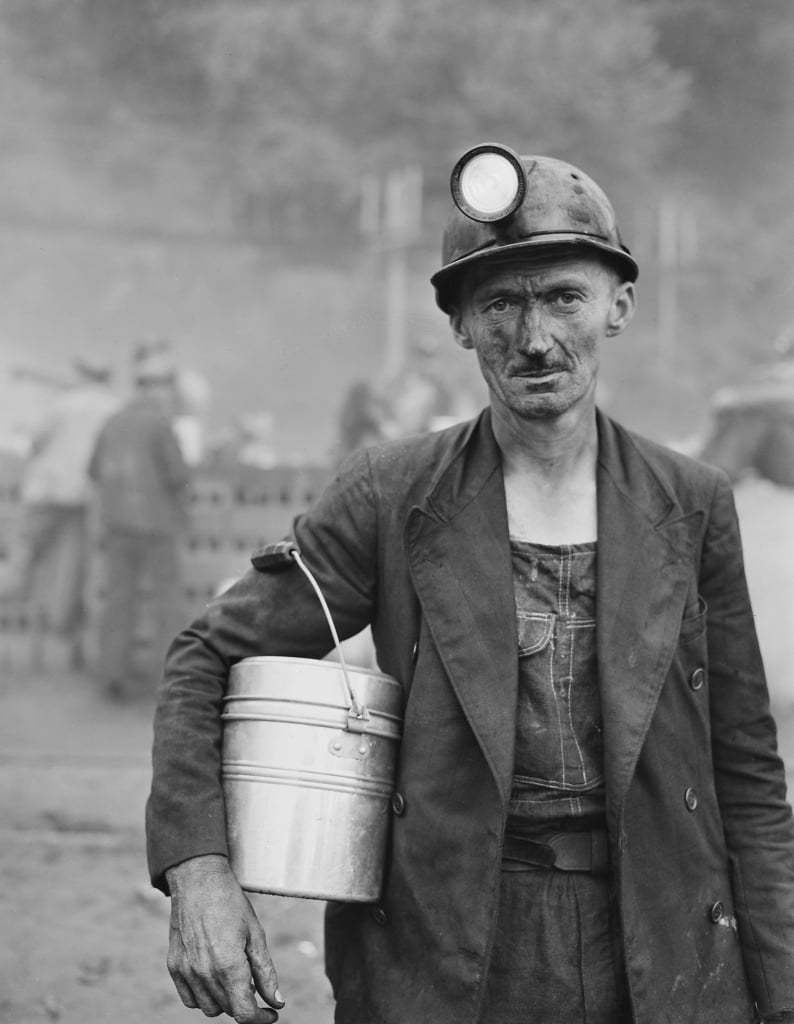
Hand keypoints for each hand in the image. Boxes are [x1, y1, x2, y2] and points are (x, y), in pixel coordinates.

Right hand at [165, 854, 284, 1022]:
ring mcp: (186, 972)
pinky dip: (204, 997)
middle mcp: (204, 973)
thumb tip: (277, 1002)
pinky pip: (190, 998)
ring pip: (209, 1008)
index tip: (271, 1013)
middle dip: (246, 1003)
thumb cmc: (231, 904)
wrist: (198, 881)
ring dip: (225, 1001)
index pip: (244, 1013)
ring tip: (234, 978)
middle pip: (229, 1010)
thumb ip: (266, 972)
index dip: (260, 1019)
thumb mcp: (256, 935)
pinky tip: (214, 978)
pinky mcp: (174, 967)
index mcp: (228, 965)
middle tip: (254, 983)